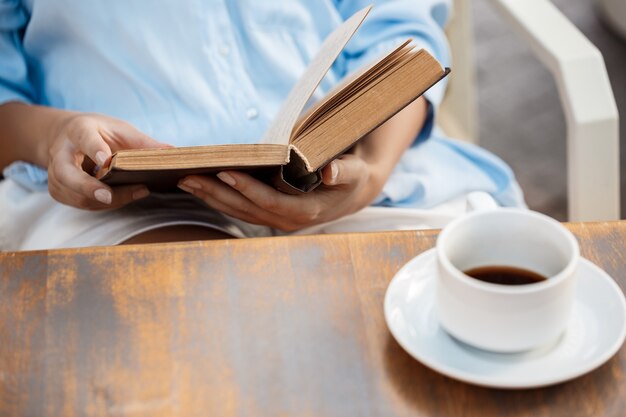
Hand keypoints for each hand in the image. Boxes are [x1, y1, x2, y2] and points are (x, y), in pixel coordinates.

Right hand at [46, 113, 168, 209]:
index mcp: (78, 131)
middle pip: (66, 173)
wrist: (68, 137)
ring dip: (105, 200)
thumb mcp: (120, 130)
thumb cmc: (100, 133)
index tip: (105, 160)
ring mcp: (56, 174)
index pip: (83, 139)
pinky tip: (125, 197)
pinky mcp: (59, 190)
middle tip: (108, 196)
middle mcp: (61, 153)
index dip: (93, 149)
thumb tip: (172, 152)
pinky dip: (103, 204)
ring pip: (75, 194)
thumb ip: (143, 143)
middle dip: (86, 187)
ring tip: (137, 193)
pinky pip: (81, 203)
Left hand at [177, 154, 383, 230]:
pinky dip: (220, 199)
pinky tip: (202, 187)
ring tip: (185, 181)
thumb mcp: (355, 171)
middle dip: (217, 193)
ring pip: (239, 212)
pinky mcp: (271, 214)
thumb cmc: (354, 176)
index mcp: (307, 211)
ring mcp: (278, 220)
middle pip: (246, 209)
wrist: (355, 190)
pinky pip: (241, 209)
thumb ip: (344, 171)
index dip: (247, 189)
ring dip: (212, 197)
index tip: (224, 172)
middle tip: (188, 176)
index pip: (270, 201)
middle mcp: (288, 220)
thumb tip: (330, 172)